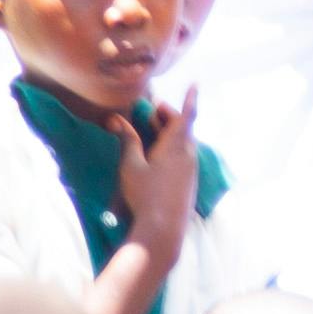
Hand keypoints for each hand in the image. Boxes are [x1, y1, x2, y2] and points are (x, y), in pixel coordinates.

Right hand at [113, 100, 198, 261]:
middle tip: (153, 111)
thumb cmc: (145, 194)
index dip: (190, 98)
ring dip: (169, 133)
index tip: (195, 83)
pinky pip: (183, 157)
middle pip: (183, 128)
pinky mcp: (189, 183)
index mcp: (177, 145)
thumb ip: (128, 140)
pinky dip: (172, 148)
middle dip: (168, 116)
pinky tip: (159, 156)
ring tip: (152, 131)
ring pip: (183, 143)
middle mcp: (189, 155)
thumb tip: (117, 119)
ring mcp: (191, 170)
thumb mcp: (131, 165)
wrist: (163, 230)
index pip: (186, 115)